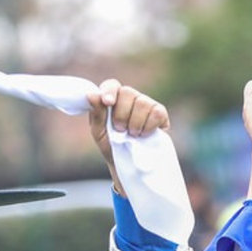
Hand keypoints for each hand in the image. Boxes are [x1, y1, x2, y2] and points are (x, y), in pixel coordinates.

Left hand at [88, 80, 169, 195]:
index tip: (107, 102)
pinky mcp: (160, 113)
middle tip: (120, 130)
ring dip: (134, 123)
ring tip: (132, 135)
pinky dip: (149, 126)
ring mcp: (146, 104)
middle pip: (127, 93)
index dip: (110, 91)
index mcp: (113, 100)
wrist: (128, 165)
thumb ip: (96, 113)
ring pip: (142, 103)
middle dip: (121, 115)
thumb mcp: (99, 133)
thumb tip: (92, 94)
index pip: (112, 85)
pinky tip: (144, 134)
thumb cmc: (111, 146)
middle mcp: (130, 98)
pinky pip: (156, 113)